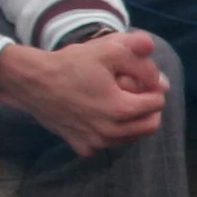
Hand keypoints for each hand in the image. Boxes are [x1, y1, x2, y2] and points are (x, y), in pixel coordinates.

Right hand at [0, 30, 166, 156]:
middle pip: (150, 125)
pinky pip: (107, 144)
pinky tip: (101, 115)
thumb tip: (163, 79)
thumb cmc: (70, 64)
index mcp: (121, 109)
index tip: (142, 79)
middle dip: (149, 109)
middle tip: (138, 93)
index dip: (154, 88)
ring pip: (130, 137)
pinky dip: (110, 132)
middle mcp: (110, 132)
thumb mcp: (109, 50)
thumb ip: (141, 57)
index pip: (158, 103)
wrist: (32, 82)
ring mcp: (95, 143)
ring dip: (133, 122)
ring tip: (120, 102)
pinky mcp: (81, 147)